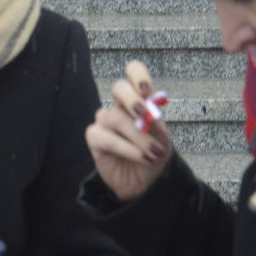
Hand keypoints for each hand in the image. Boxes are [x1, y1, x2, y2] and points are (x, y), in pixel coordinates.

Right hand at [85, 60, 172, 201]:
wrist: (147, 183)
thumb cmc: (154, 155)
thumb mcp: (162, 137)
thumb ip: (154, 121)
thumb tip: (147, 110)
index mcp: (138, 100)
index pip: (133, 73)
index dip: (137, 75)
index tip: (146, 89)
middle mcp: (119, 107)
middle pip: (118, 87)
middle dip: (132, 99)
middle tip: (145, 116)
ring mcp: (105, 122)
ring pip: (115, 117)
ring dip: (138, 136)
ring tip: (153, 153)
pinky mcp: (94, 138)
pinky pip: (106, 137)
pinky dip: (127, 148)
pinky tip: (141, 157)